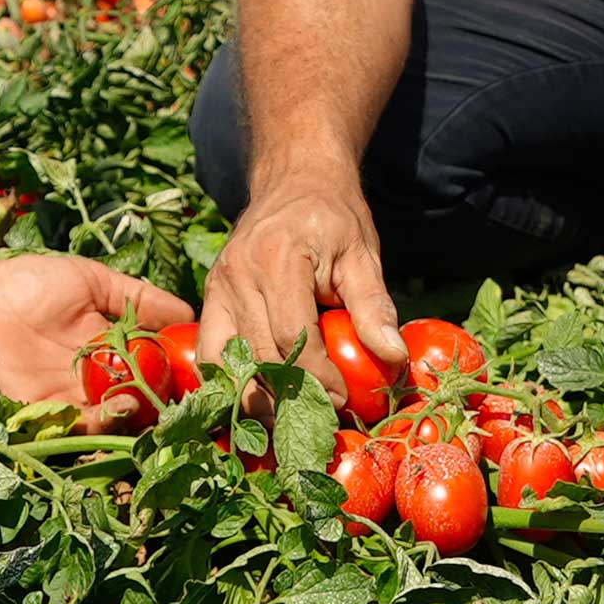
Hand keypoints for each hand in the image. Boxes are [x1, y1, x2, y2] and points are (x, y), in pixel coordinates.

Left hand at [0, 254, 193, 431]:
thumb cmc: (30, 280)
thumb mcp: (94, 281)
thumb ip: (139, 297)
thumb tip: (188, 312)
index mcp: (111, 350)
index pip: (153, 369)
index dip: (178, 375)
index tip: (203, 374)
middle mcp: (94, 380)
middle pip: (139, 400)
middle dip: (165, 406)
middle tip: (190, 403)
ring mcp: (70, 398)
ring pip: (113, 419)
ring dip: (138, 417)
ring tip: (156, 405)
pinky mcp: (42, 413)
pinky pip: (77, 426)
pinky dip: (102, 422)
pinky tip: (121, 407)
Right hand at [197, 179, 404, 415]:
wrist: (294, 179)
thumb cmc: (334, 217)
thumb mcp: (362, 254)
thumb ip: (373, 306)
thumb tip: (393, 357)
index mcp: (277, 258)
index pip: (293, 335)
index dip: (318, 376)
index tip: (342, 399)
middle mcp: (238, 274)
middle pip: (258, 354)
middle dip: (289, 396)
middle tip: (318, 423)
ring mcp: (217, 287)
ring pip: (227, 361)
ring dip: (254, 399)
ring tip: (286, 424)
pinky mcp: (210, 298)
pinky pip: (212, 352)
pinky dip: (231, 382)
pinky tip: (257, 402)